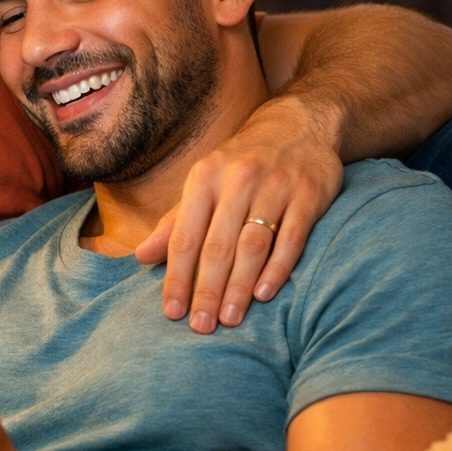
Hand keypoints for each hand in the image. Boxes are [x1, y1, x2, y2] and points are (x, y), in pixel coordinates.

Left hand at [135, 95, 343, 332]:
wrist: (297, 124)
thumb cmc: (239, 163)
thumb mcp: (202, 183)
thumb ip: (174, 222)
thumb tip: (141, 257)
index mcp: (204, 178)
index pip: (185, 235)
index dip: (176, 276)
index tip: (171, 311)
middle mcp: (237, 180)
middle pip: (217, 244)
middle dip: (206, 289)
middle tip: (201, 326)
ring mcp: (275, 186)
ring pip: (253, 243)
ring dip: (238, 285)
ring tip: (229, 319)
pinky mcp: (309, 194)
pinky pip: (292, 236)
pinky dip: (278, 267)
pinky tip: (264, 294)